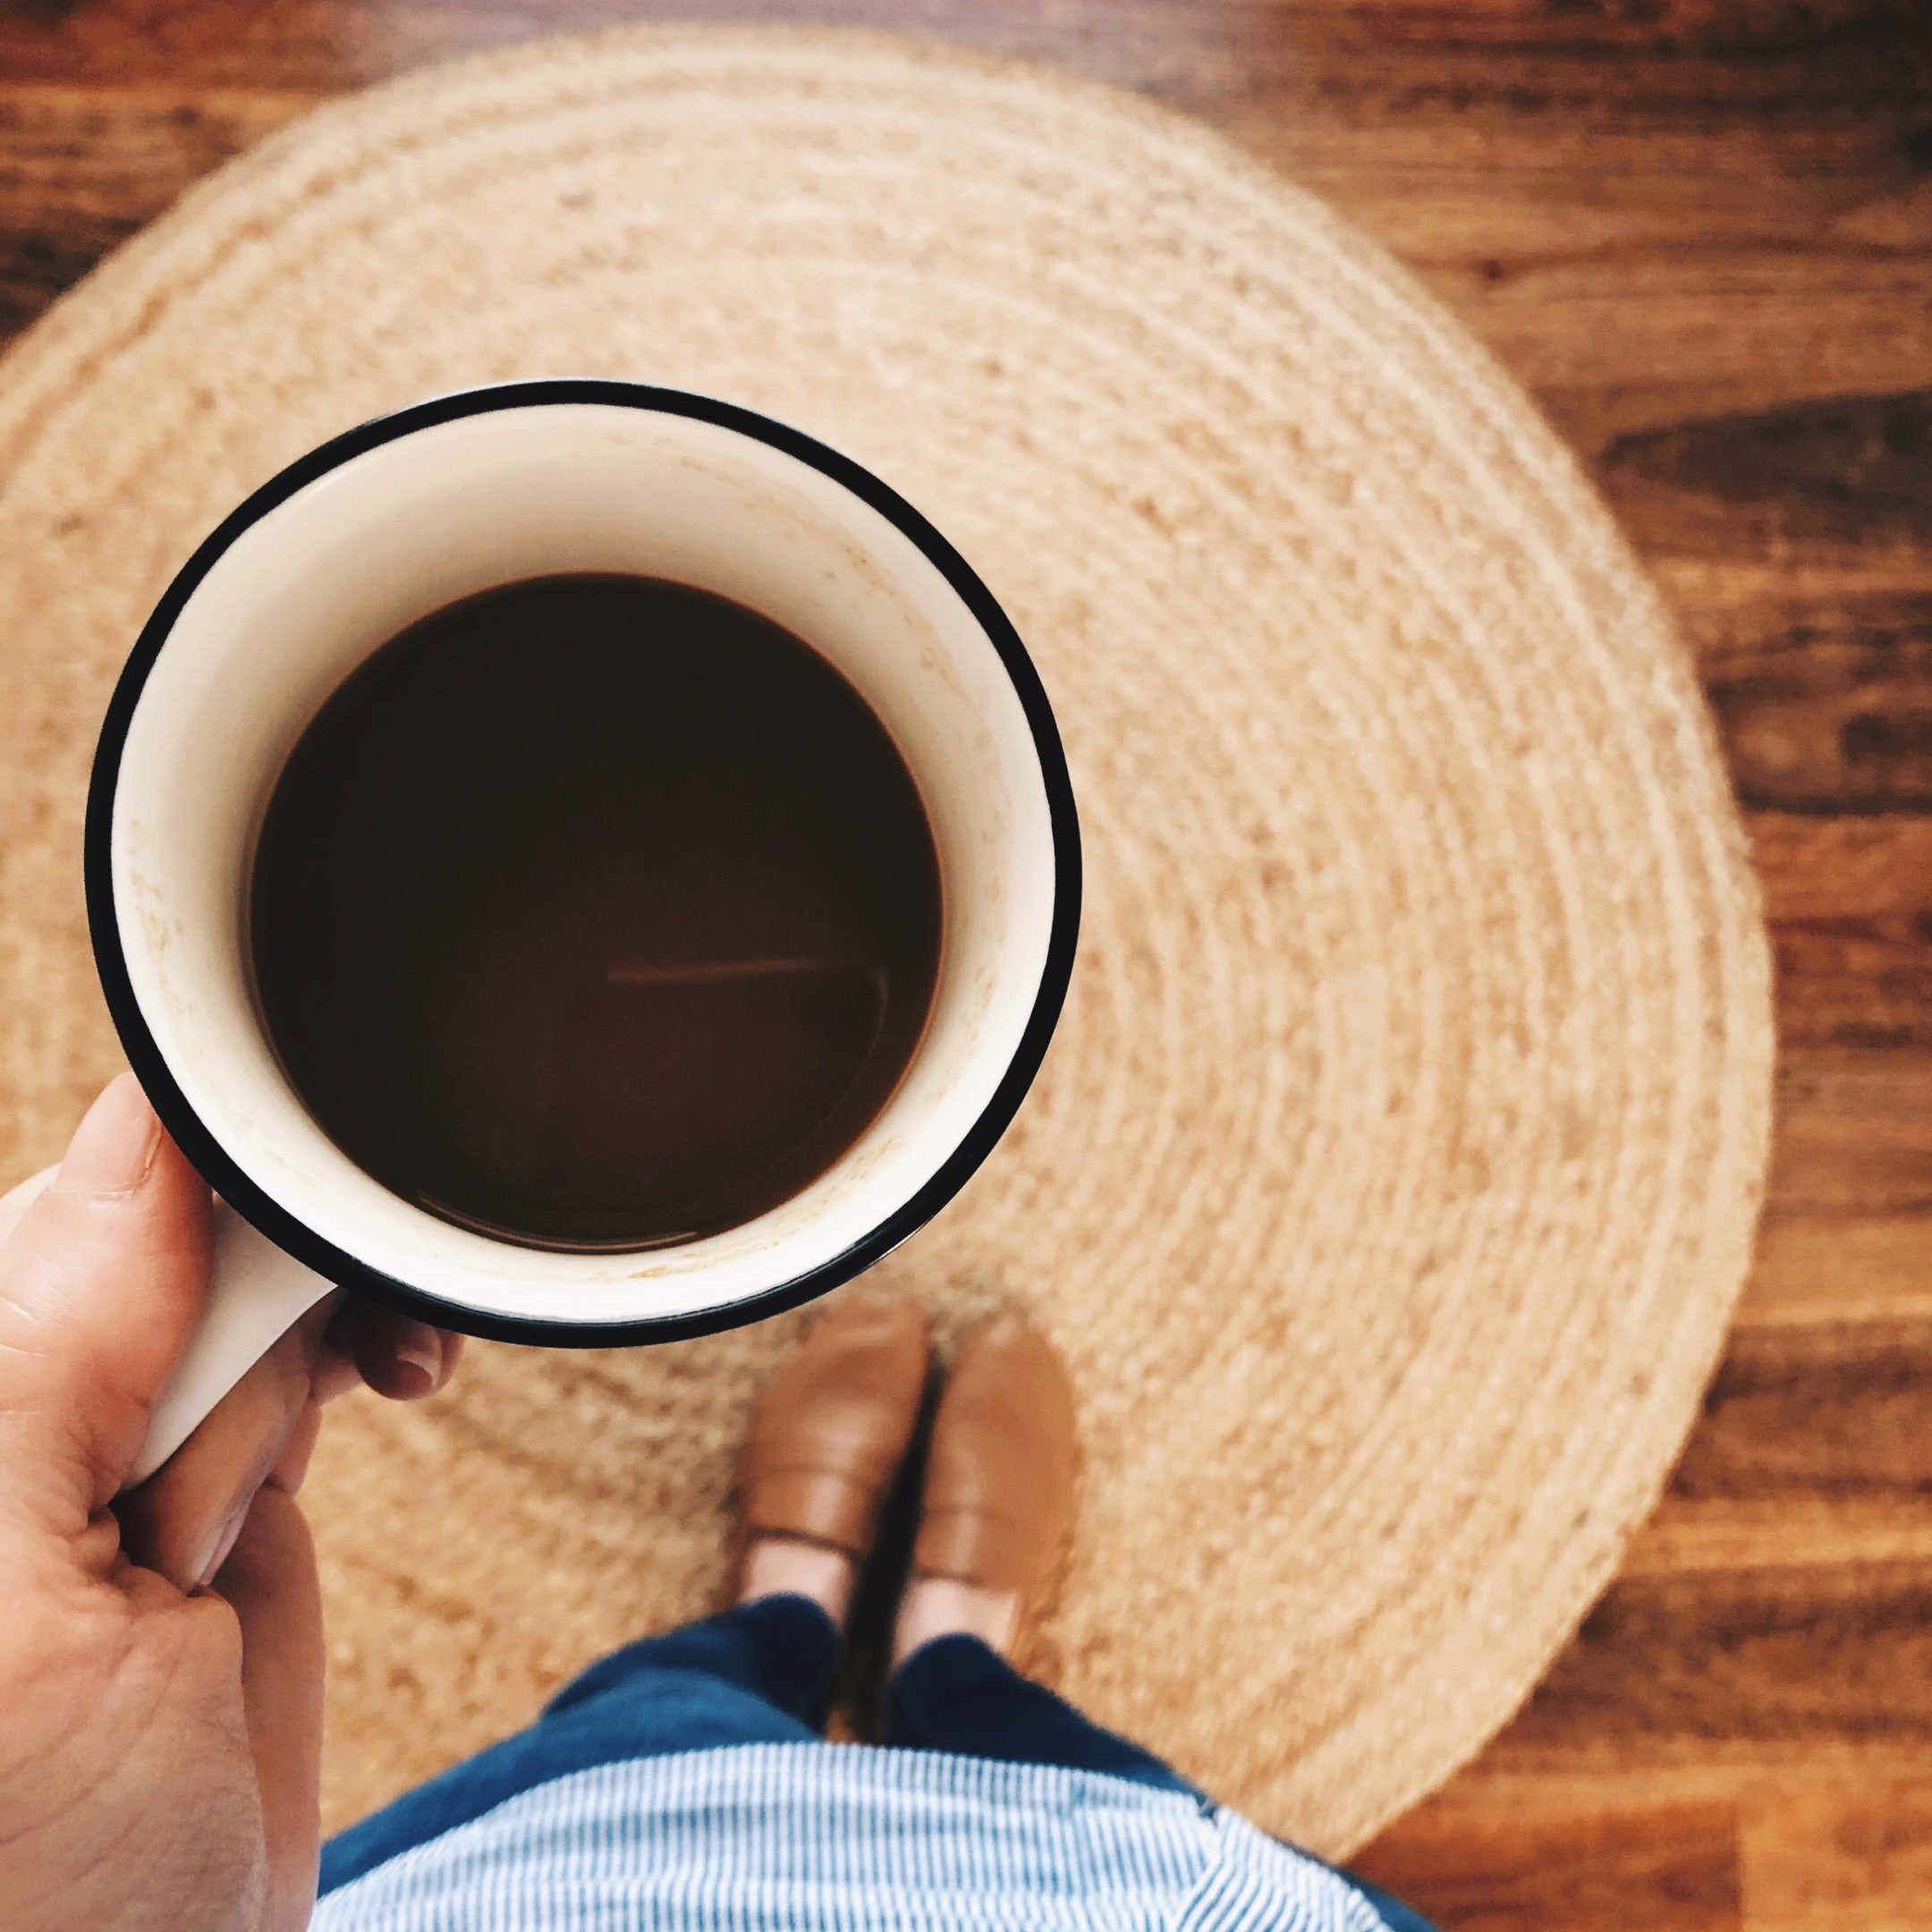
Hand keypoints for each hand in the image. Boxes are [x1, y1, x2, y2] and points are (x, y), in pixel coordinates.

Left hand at [0, 1075, 461, 1930]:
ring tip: (314, 1449)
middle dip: (251, 1296)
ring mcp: (116, 1441)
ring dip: (319, 1330)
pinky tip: (394, 1375)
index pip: (63, 1211)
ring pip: (249, 1277)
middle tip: (257, 1437)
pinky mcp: (217, 1474)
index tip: (279, 1226)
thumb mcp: (11, 1627)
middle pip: (165, 1225)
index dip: (182, 1193)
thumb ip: (41, 1365)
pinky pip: (299, 1344)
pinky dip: (361, 1340)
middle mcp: (19, 1413)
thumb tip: (134, 1133)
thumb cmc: (33, 1880)